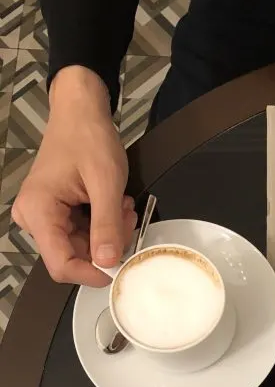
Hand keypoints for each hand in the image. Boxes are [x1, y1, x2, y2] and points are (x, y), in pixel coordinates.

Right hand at [12, 66, 135, 286]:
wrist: (80, 113)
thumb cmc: (88, 137)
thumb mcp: (105, 182)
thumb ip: (107, 225)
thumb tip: (108, 262)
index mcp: (38, 210)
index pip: (60, 264)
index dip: (91, 274)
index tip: (119, 268)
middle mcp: (35, 218)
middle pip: (74, 257)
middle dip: (107, 246)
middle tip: (127, 220)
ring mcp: (45, 217)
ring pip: (83, 248)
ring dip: (110, 234)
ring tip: (122, 207)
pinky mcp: (57, 215)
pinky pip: (84, 235)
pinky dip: (105, 226)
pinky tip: (115, 206)